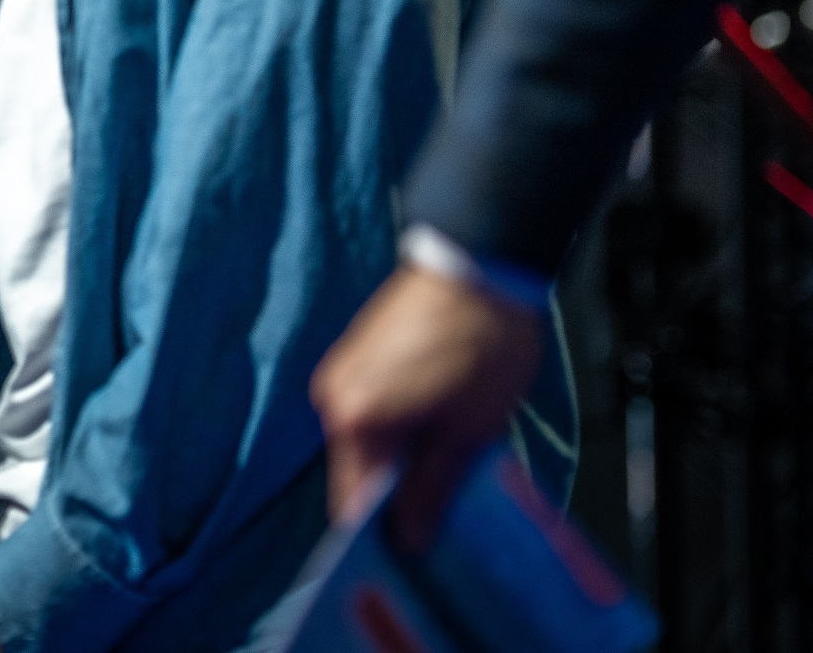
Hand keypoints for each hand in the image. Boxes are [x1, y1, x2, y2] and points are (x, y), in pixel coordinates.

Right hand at [312, 263, 542, 550]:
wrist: (478, 263)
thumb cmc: (480, 347)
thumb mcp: (469, 433)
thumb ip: (431, 491)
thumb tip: (410, 540)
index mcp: (354, 420)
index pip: (353, 502)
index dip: (384, 533)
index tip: (417, 548)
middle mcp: (333, 398)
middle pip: (357, 472)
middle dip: (395, 494)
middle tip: (443, 506)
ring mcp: (341, 373)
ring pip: (365, 442)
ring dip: (399, 460)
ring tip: (446, 458)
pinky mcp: (355, 356)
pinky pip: (368, 412)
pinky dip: (396, 429)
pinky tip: (434, 424)